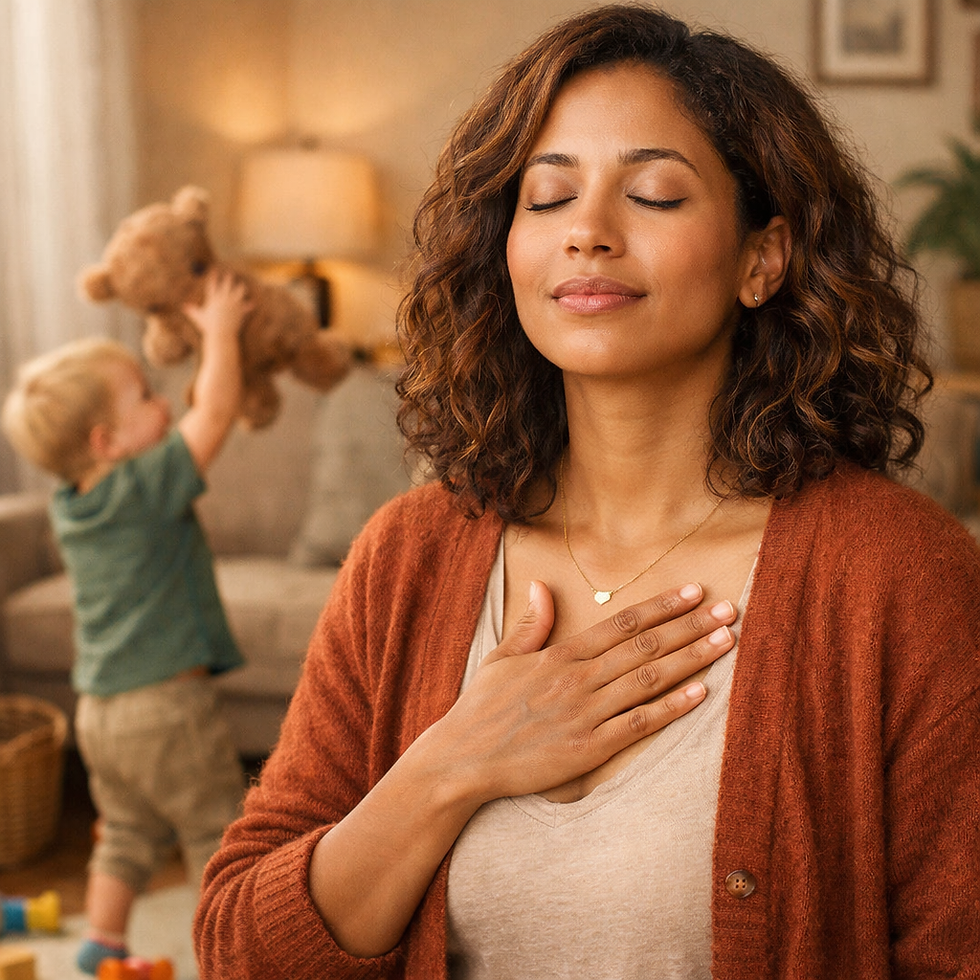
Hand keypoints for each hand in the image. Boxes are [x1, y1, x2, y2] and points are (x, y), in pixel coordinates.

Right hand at [182, 270, 252, 340]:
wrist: (220, 334)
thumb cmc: (208, 326)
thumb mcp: (198, 317)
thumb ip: (192, 310)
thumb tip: (183, 307)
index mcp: (213, 299)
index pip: (212, 285)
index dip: (213, 276)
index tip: (214, 270)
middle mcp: (224, 299)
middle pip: (227, 285)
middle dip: (228, 278)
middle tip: (230, 273)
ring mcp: (233, 304)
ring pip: (239, 292)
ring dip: (241, 288)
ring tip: (242, 285)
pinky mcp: (240, 311)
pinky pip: (246, 307)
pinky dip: (249, 306)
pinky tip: (252, 304)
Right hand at [435, 581, 734, 802]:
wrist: (463, 760)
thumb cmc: (481, 709)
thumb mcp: (501, 658)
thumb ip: (530, 624)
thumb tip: (541, 584)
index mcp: (560, 655)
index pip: (622, 623)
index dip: (661, 606)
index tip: (693, 591)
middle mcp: (578, 678)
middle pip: (645, 645)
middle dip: (690, 625)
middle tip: (729, 609)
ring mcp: (585, 713)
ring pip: (648, 679)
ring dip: (691, 658)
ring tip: (725, 641)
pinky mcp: (588, 748)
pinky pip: (637, 724)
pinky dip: (670, 708)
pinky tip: (699, 693)